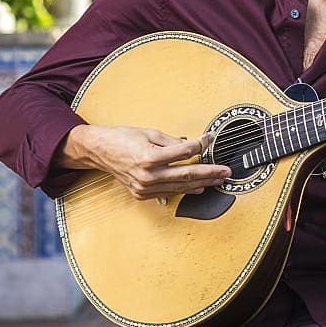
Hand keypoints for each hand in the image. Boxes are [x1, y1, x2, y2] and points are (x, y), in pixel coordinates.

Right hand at [56, 125, 229, 199]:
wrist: (99, 151)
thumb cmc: (122, 139)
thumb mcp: (150, 133)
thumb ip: (173, 141)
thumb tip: (193, 145)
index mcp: (149, 157)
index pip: (184, 152)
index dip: (201, 144)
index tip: (211, 138)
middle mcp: (147, 175)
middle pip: (187, 174)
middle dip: (210, 172)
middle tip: (225, 171)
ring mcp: (145, 187)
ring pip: (181, 186)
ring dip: (202, 183)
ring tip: (218, 179)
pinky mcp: (143, 193)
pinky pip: (169, 192)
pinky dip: (185, 190)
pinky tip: (198, 187)